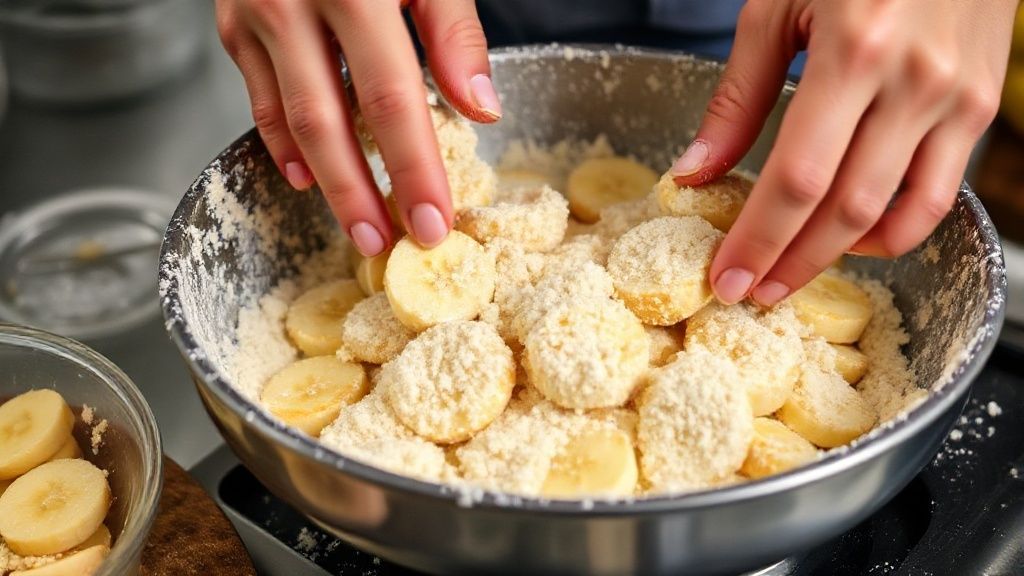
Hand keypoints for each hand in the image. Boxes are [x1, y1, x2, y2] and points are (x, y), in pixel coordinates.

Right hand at [215, 0, 501, 255]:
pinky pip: (258, 97)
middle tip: (389, 245)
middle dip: (361, 194)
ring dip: (325, 180)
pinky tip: (308, 174)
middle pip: (329, 123)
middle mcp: (293, 2)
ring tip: (358, 224)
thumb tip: (480, 109)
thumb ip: (454, 31)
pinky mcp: (231, 21)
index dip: (414, 168)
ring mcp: (254, 13)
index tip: (434, 222)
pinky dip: (283, 141)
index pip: (393, 100)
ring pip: (288, 119)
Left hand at [671, 0, 1016, 305]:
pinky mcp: (979, 105)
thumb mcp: (776, 7)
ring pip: (897, 213)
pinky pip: (940, 193)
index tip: (726, 278)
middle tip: (751, 292)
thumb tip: (694, 171)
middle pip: (845, 208)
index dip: (758, 240)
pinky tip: (855, 238)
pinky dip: (896, 229)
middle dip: (790, 262)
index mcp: (856, 49)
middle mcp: (915, 81)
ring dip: (840, 257)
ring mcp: (957, 97)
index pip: (797, 178)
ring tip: (792, 273)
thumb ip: (737, 97)